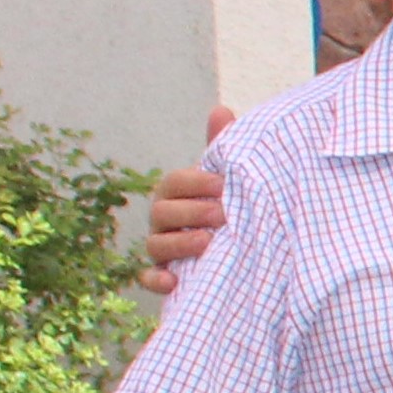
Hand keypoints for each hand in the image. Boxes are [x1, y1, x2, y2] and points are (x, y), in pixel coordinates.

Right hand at [136, 107, 237, 290]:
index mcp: (177, 193)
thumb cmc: (229, 206)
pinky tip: (173, 282)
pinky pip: (149, 279)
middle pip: (163, 213)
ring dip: (178, 244)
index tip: (223, 186)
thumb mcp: (228, 180)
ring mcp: (162, 248)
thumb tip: (221, 109)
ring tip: (208, 243)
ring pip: (156, 245)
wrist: (243, 250)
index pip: (174, 182)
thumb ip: (222, 149)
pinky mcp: (166, 277)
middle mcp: (164, 220)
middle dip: (191, 212)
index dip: (196, 183)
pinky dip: (156, 281)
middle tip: (223, 215)